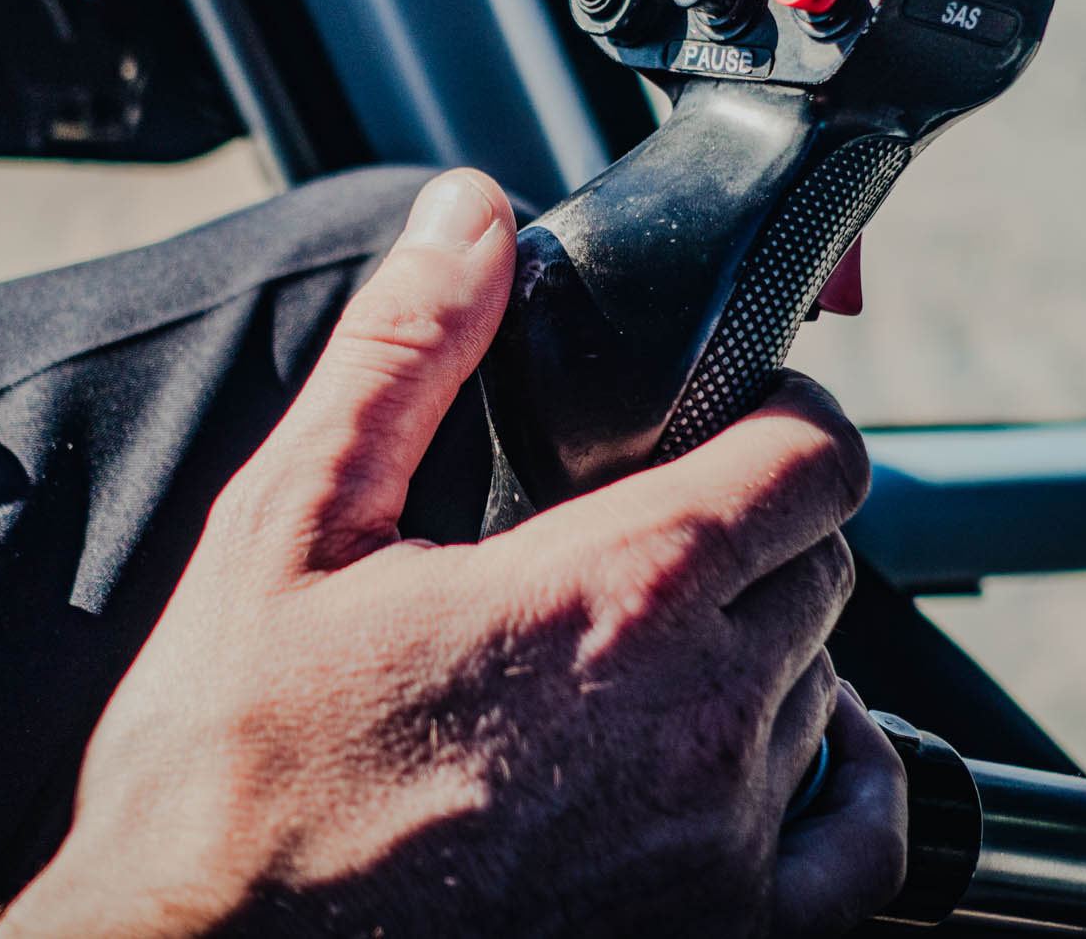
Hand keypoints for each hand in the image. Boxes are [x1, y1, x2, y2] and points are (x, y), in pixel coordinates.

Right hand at [0, 170, 904, 938]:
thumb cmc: (226, 773)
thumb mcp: (287, 529)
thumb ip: (404, 355)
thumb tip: (472, 218)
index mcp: (611, 592)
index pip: (814, 460)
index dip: (781, 418)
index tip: (725, 423)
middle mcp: (697, 719)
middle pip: (819, 565)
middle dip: (750, 529)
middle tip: (640, 540)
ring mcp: (717, 846)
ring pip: (826, 690)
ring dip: (760, 655)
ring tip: (637, 663)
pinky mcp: (718, 938)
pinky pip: (859, 842)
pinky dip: (835, 785)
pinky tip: (752, 768)